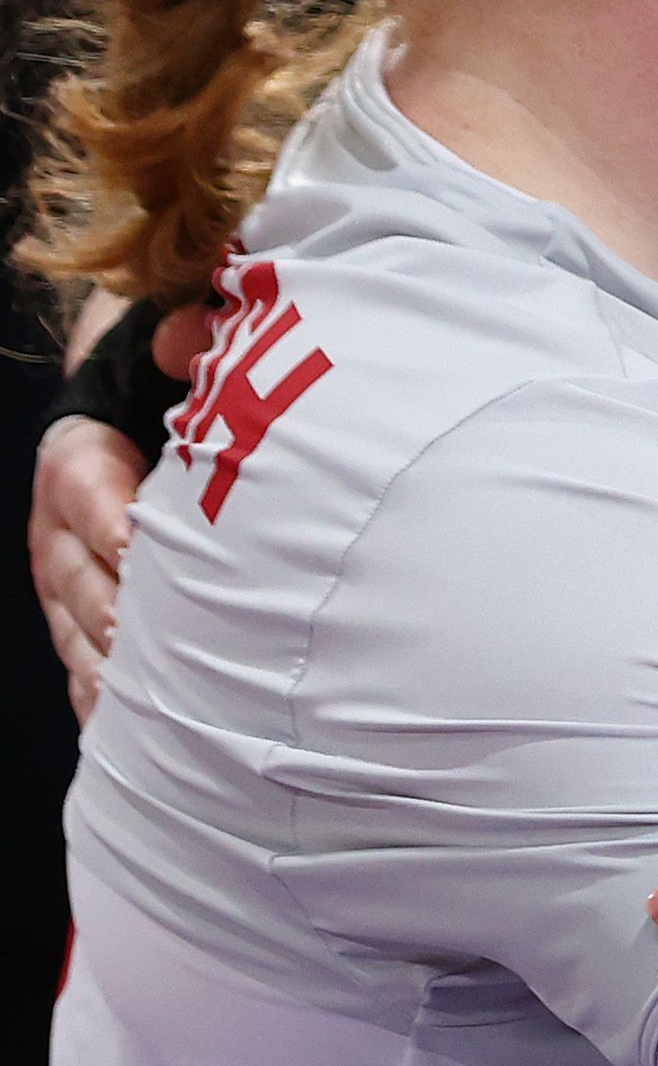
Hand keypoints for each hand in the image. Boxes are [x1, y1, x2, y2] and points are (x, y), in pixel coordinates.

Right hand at [32, 300, 195, 723]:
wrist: (139, 407)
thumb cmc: (173, 389)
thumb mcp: (173, 353)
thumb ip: (185, 339)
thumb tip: (189, 335)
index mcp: (76, 456)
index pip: (83, 487)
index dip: (109, 518)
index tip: (139, 547)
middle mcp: (61, 525)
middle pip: (74, 573)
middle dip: (108, 609)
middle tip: (142, 641)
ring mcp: (69, 578)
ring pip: (76, 627)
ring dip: (106, 666)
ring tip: (137, 700)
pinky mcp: (85, 616)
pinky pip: (86, 662)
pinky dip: (104, 698)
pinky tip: (124, 730)